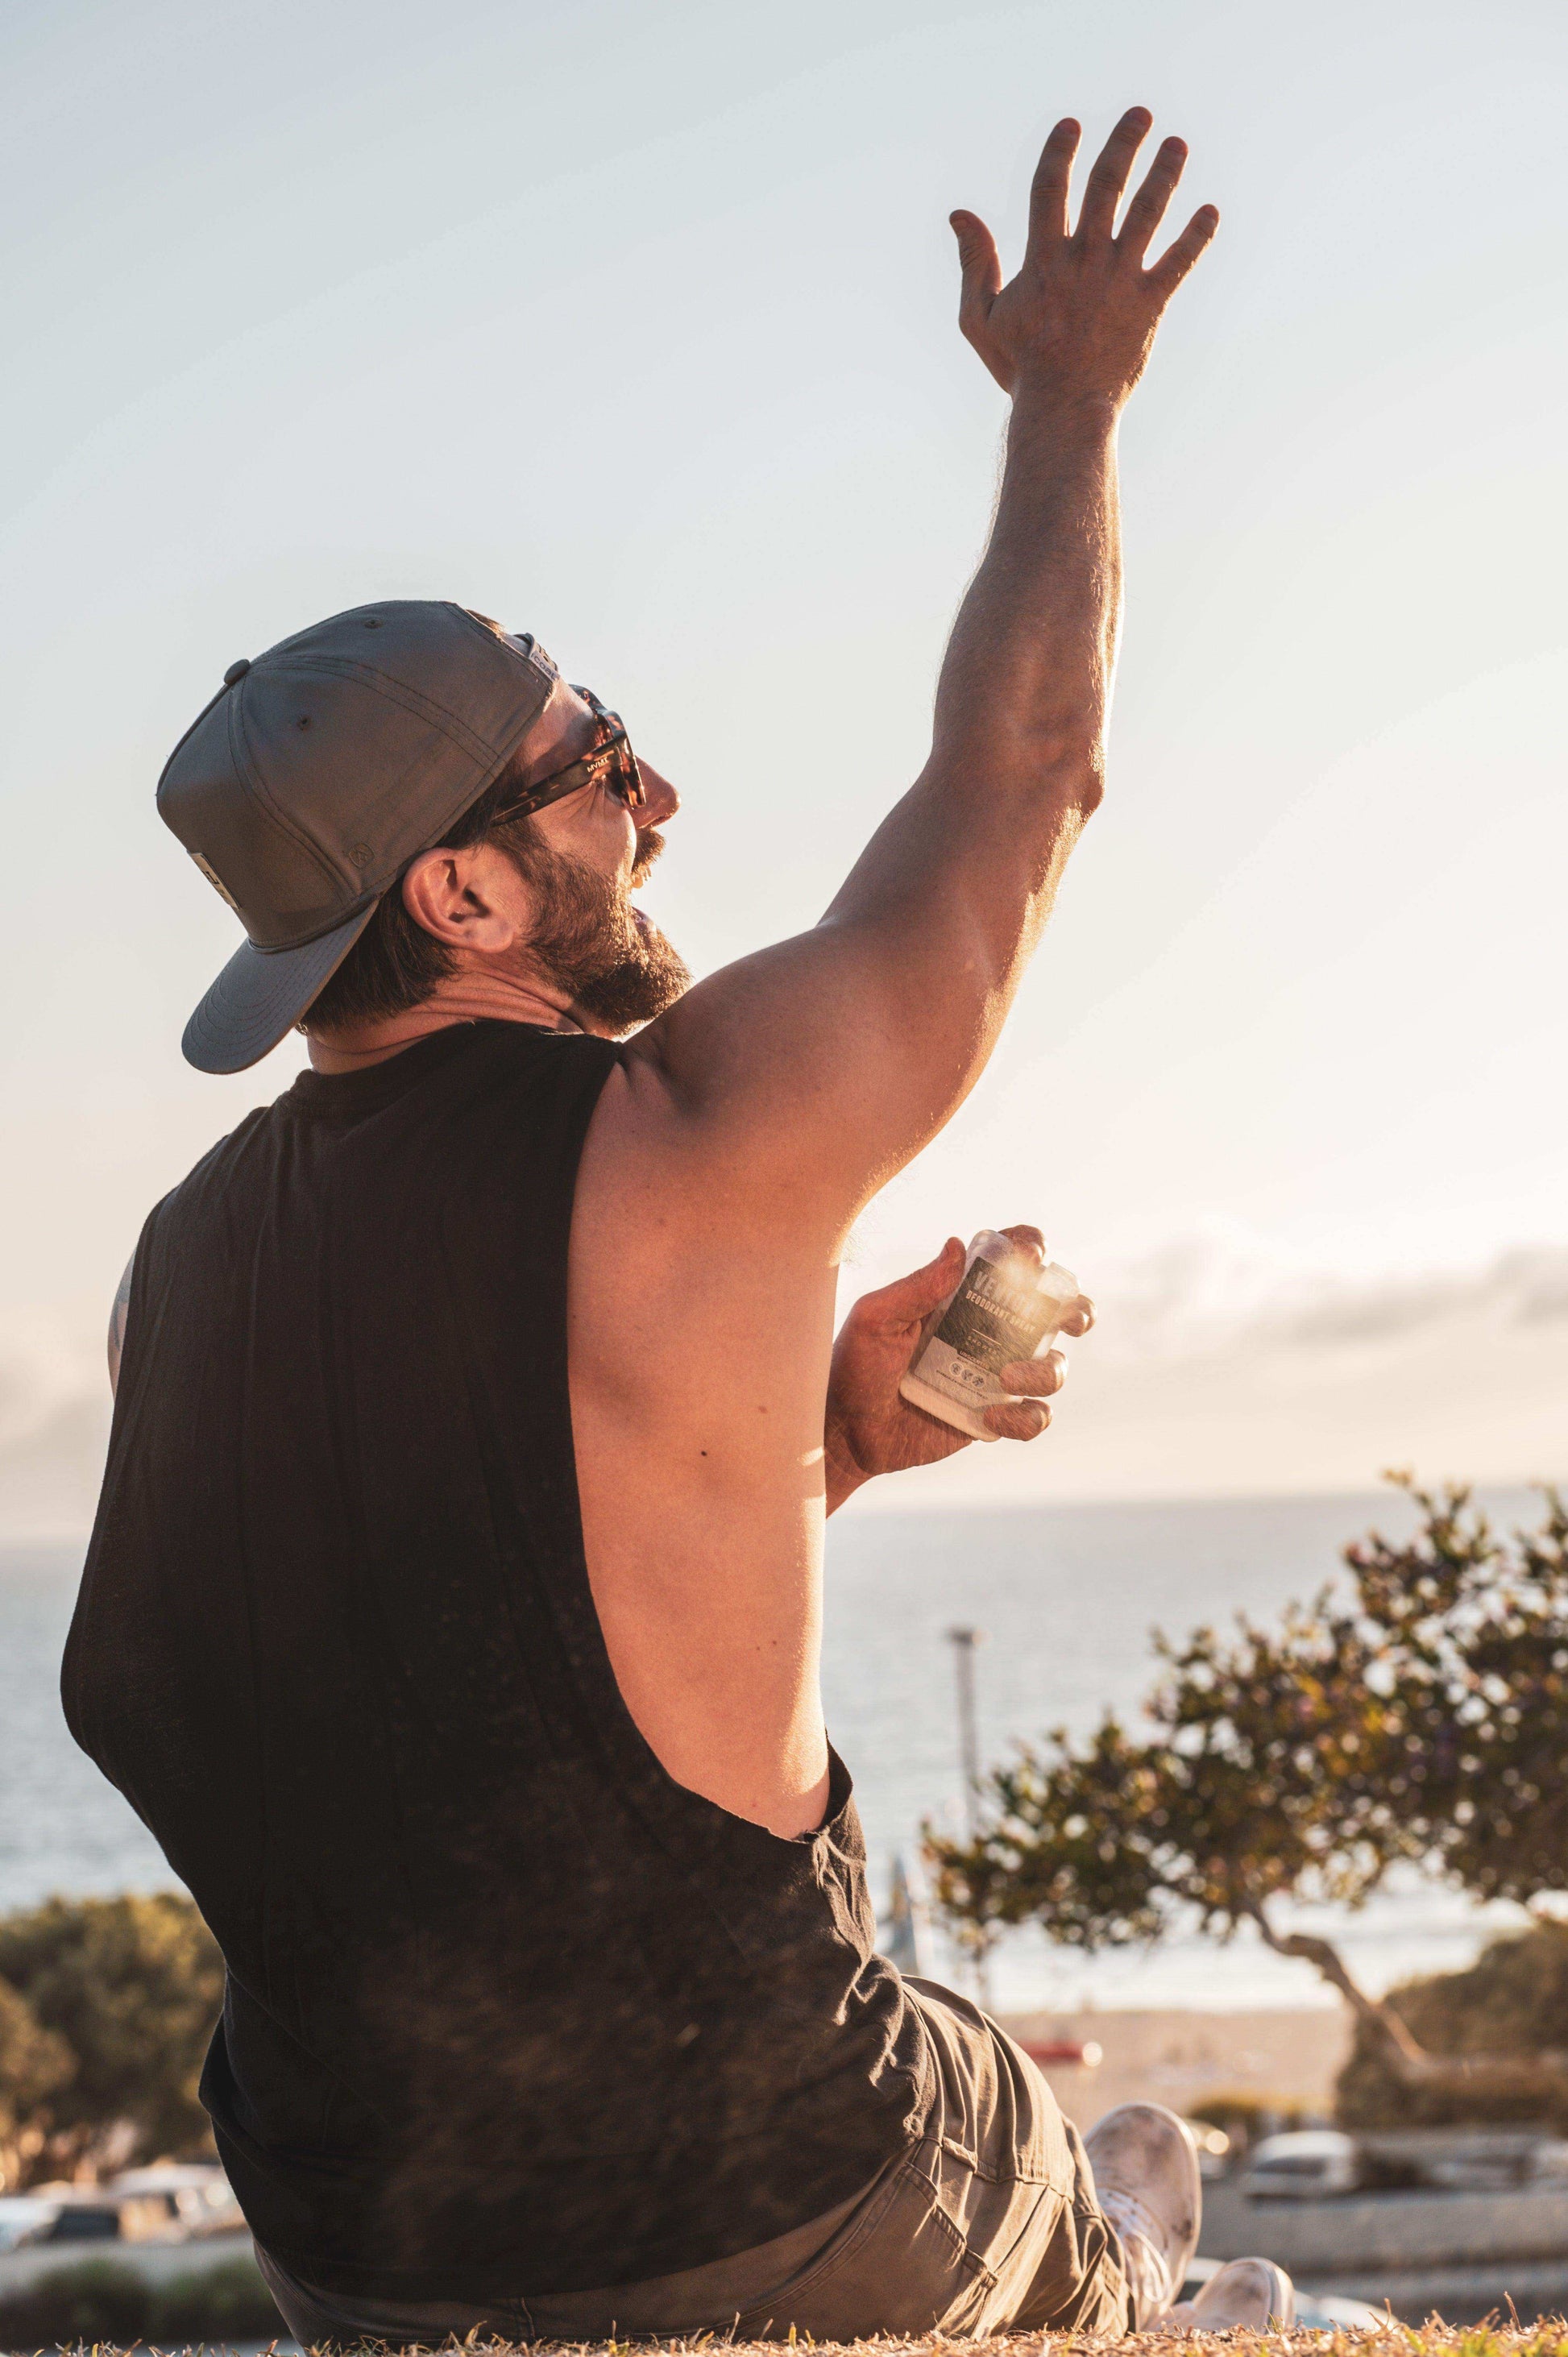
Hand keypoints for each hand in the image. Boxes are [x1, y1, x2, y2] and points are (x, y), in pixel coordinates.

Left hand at [824, 1227, 1094, 1511]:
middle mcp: (989, 1331)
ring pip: (1055, 1366)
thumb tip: (958, 1244)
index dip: (1032, 1249)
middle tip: (1065, 1316)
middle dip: (1076, 1307)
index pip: (1012, 1261)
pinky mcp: (995, 1417)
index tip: (1030, 1257)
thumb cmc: (852, 1365)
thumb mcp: (876, 1319)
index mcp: (962, 1296)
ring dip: (1044, 1370)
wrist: (843, 1431)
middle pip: (1058, 1310)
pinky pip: (1036, 1417)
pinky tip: (988, 1418)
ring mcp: (996, 1375)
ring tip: (1005, 1377)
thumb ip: (917, 1286)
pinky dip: (1025, 1418)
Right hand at [950, 108, 1217, 404]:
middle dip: (1124, 144)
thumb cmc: (1019, 366)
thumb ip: (974, 263)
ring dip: (1165, 173)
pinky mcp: (1150, 304)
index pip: (1052, 188)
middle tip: (1141, 115)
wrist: (1063, 408)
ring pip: (1149, 212)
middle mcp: (1086, 260)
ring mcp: (1121, 279)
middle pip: (1108, 186)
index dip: (1060, 152)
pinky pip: (1179, 262)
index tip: (1071, 126)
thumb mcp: (980, 318)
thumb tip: (960, 214)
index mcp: (1044, 259)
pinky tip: (1210, 212)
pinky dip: (1197, 236)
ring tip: (1177, 146)